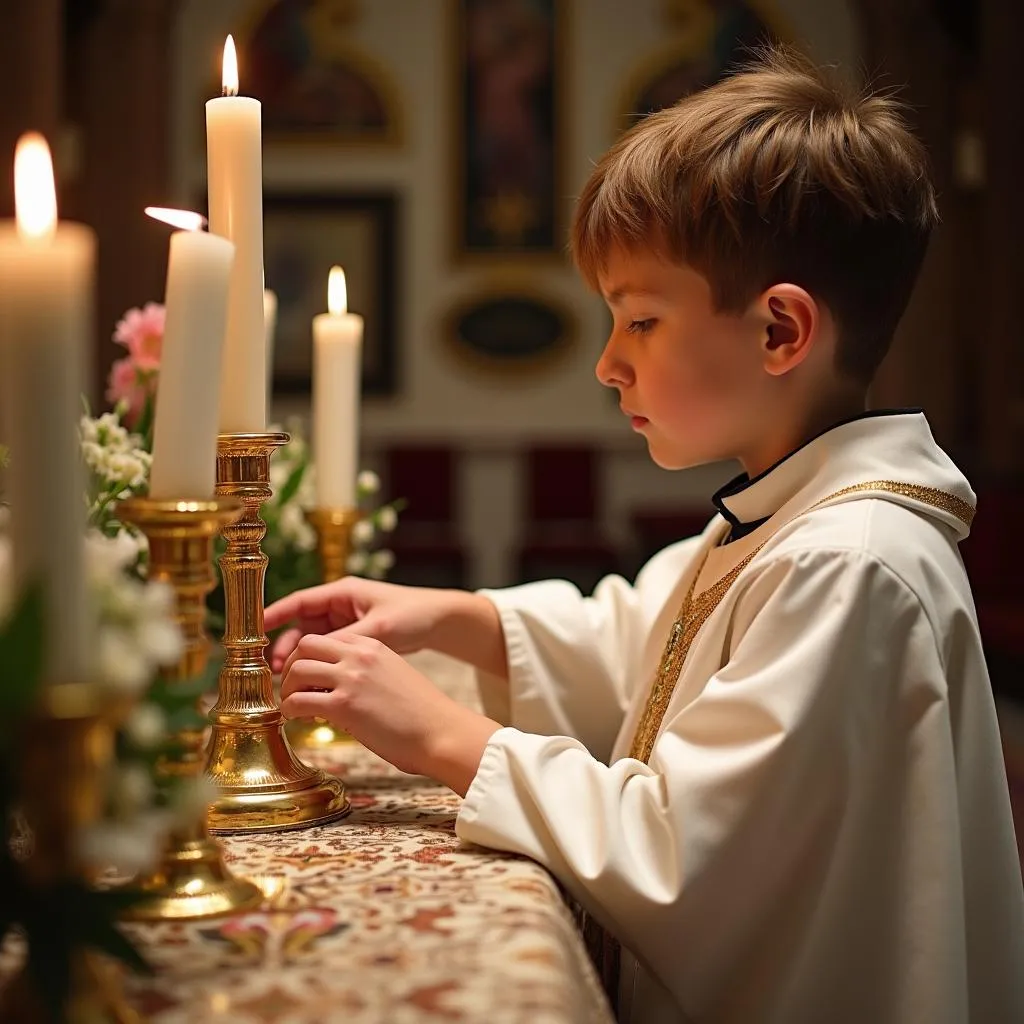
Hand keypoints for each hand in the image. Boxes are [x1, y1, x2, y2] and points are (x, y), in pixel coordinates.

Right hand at [265, 577, 453, 673]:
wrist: (441, 622)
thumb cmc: (412, 615)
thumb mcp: (378, 629)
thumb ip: (345, 642)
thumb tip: (315, 661)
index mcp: (344, 592)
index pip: (300, 602)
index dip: (275, 614)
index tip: (254, 629)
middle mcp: (341, 605)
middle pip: (302, 626)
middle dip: (286, 646)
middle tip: (274, 669)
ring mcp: (347, 623)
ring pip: (313, 642)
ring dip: (300, 659)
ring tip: (289, 681)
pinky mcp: (355, 641)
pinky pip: (328, 653)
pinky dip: (319, 666)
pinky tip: (312, 684)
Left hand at [280, 633, 500, 793]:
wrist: (443, 732)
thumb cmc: (423, 714)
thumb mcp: (394, 676)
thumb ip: (366, 674)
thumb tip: (340, 689)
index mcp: (373, 646)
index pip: (327, 638)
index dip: (308, 655)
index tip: (304, 674)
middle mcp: (360, 656)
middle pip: (306, 645)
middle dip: (291, 666)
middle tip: (292, 687)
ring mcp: (351, 678)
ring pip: (297, 669)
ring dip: (287, 688)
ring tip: (292, 705)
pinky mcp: (344, 705)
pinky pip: (299, 700)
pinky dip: (290, 710)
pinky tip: (297, 719)